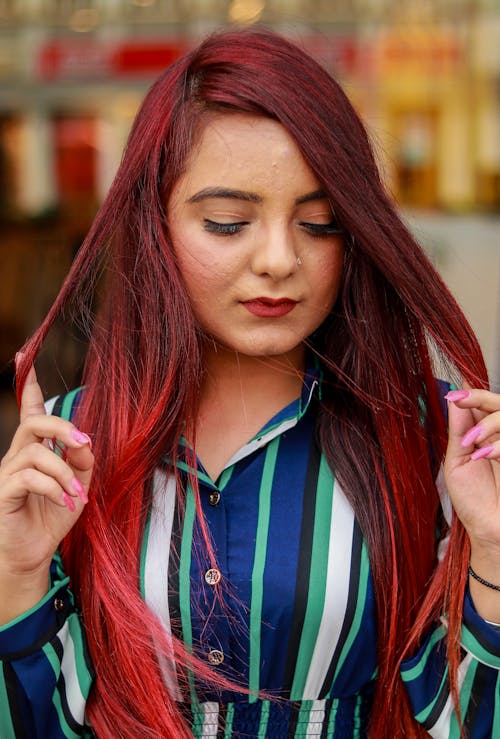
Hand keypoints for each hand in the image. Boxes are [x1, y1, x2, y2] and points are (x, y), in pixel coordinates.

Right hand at [0, 365, 93, 585]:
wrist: (32, 553)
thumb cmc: (51, 517)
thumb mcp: (78, 485)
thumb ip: (83, 462)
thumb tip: (85, 442)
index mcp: (36, 449)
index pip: (31, 410)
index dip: (30, 385)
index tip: (27, 357)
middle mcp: (18, 455)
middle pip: (34, 423)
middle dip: (62, 427)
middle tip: (84, 445)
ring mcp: (8, 473)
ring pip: (35, 453)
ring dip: (63, 472)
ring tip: (77, 493)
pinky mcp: (4, 492)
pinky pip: (28, 478)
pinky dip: (53, 487)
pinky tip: (65, 501)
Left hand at [444, 387, 499, 558]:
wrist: (488, 532)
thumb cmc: (474, 500)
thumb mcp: (457, 461)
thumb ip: (459, 430)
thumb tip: (454, 399)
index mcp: (488, 436)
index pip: (486, 405)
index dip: (474, 395)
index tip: (455, 395)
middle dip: (482, 399)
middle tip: (462, 402)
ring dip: (490, 424)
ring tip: (473, 442)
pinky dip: (499, 445)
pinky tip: (484, 455)